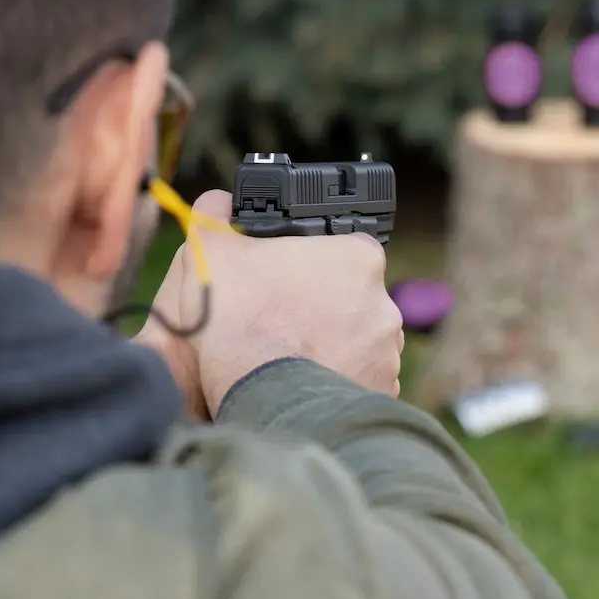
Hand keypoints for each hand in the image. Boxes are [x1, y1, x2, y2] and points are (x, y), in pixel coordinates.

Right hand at [146, 189, 403, 417]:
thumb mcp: (211, 250)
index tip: (284, 279)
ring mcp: (386, 353)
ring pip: (355, 342)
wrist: (259, 395)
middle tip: (282, 319)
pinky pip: (358, 382)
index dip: (309, 262)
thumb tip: (219, 203)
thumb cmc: (240, 320)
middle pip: (350, 298)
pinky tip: (303, 384)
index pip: (343, 249)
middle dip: (320, 307)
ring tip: (289, 356)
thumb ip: (216, 215)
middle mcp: (385, 304)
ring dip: (330, 346)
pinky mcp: (381, 392)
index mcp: (360, 258)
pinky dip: (335, 381)